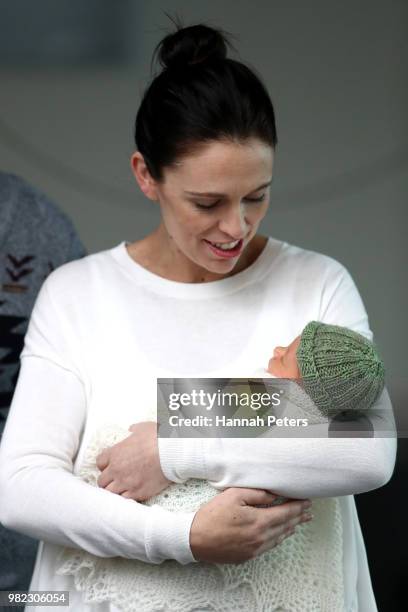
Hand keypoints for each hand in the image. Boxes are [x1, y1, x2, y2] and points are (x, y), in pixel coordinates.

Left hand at [96, 421, 171, 500]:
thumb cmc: (158, 438)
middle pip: (102, 481)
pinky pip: (124, 500)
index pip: (100, 462)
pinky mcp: (137, 493)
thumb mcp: (143, 428)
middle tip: (114, 479)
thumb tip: (132, 430)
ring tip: (121, 488)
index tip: (110, 465)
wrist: (172, 453)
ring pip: (110, 493)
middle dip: (107, 480)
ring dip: (114, 490)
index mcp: (115, 453)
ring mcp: (126, 483)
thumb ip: (134, 430)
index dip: (105, 464)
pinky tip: (131, 493)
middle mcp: (117, 469)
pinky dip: (126, 497)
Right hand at [190, 488, 312, 563]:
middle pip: (285, 526)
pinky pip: (268, 546)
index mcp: (259, 521)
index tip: (307, 502)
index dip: (298, 507)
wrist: (195, 539)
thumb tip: (273, 495)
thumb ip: (256, 494)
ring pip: (279, 538)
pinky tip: (279, 534)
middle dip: (298, 517)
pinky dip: (277, 538)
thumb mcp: (234, 495)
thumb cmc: (213, 515)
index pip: (286, 513)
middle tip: (308, 512)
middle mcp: (261, 538)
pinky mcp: (247, 556)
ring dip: (290, 529)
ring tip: (298, 522)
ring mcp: (254, 549)